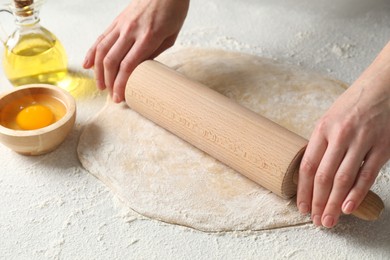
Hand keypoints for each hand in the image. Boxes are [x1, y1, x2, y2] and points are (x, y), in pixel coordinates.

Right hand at [83, 0, 188, 102]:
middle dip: (109, 81)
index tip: (119, 98)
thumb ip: (154, 53)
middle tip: (110, 95)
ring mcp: (122, 25)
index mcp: (148, 37)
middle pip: (112, 61)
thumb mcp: (171, 37)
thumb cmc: (173, 11)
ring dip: (98, 71)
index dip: (121, 84)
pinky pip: (101, 38)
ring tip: (100, 85)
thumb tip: (141, 69)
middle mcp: (131, 31)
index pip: (128, 66)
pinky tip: (88, 64)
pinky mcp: (117, 21)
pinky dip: (92, 52)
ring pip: (102, 50)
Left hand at [297, 41, 389, 227]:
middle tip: (315, 220)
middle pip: (323, 177)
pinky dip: (357, 193)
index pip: (307, 166)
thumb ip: (321, 144)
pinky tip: (347, 207)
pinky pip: (367, 174)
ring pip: (343, 179)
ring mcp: (362, 141)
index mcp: (322, 129)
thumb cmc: (352, 104)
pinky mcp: (382, 147)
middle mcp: (340, 136)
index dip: (302, 190)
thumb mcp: (329, 119)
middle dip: (317, 202)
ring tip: (328, 220)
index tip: (301, 206)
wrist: (382, 87)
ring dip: (334, 203)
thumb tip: (311, 172)